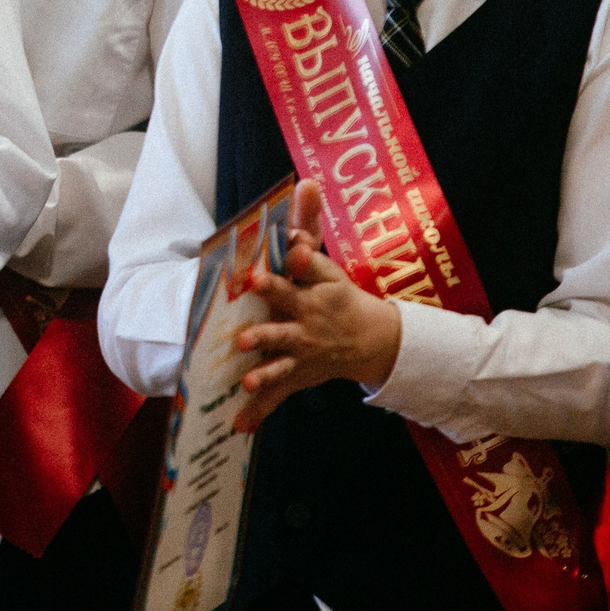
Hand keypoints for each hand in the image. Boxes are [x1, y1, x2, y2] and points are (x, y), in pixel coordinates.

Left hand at [231, 179, 401, 432]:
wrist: (371, 341)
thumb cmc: (339, 295)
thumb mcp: (329, 264)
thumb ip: (309, 228)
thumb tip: (305, 184)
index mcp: (314, 296)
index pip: (298, 280)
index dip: (282, 275)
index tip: (258, 273)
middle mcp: (307, 327)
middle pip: (284, 329)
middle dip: (265, 334)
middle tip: (242, 338)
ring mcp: (302, 356)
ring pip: (281, 366)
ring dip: (263, 375)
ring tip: (244, 379)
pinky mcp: (297, 376)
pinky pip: (276, 395)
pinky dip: (258, 411)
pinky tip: (238, 426)